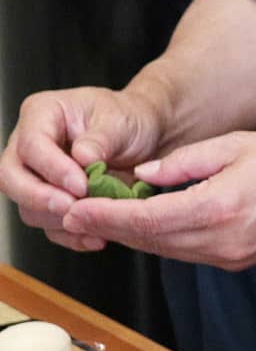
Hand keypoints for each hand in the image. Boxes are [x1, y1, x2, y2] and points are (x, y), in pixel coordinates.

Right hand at [0, 87, 169, 251]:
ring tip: (92, 221)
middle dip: (39, 198)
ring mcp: (39, 176)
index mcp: (42, 115)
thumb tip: (83, 157)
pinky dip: (71, 235)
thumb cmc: (128, 119)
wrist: (147, 138)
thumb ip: (101, 138)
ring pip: (27, 206)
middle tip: (73, 208)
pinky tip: (95, 236)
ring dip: (57, 220)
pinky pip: (50, 226)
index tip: (81, 185)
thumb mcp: (120, 121)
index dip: (53, 169)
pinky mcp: (54, 201)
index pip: (31, 145)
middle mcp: (32, 146)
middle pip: (11, 177)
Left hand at [60, 132, 255, 268]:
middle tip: (74, 215)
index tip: (75, 206)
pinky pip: (191, 253)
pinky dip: (164, 241)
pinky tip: (149, 226)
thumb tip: (147, 174)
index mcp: (219, 208)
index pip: (147, 218)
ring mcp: (233, 256)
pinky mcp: (242, 260)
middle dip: (111, 228)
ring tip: (103, 220)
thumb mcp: (241, 145)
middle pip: (151, 241)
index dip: (107, 214)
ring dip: (135, 237)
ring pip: (169, 251)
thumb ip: (188, 161)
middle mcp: (222, 242)